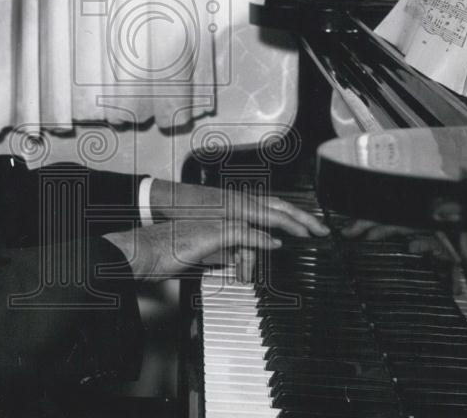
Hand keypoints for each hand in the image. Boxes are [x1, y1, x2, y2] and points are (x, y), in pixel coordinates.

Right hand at [148, 180, 327, 282]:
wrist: (146, 247)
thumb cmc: (170, 248)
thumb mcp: (205, 248)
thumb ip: (226, 250)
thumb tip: (243, 258)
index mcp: (227, 211)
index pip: (266, 209)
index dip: (289, 215)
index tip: (308, 225)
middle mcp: (226, 209)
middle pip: (272, 207)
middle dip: (299, 217)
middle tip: (320, 227)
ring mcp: (220, 218)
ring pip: (262, 216)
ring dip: (288, 225)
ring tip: (308, 233)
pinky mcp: (212, 231)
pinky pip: (243, 233)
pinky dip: (261, 239)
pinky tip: (275, 245)